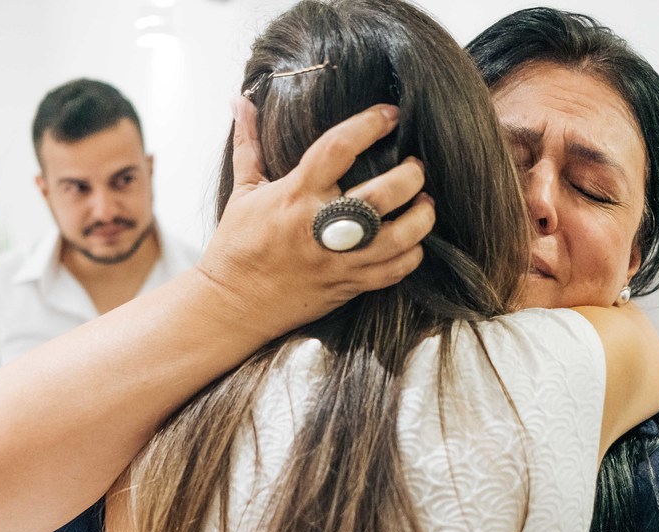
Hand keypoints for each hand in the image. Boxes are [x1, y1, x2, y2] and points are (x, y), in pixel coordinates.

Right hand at [196, 98, 434, 340]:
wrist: (233, 305)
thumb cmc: (236, 247)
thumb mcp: (241, 191)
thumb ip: (249, 143)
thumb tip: (240, 100)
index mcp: (295, 195)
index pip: (338, 148)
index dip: (369, 125)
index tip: (390, 114)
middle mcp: (320, 227)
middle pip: (380, 196)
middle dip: (409, 177)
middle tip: (415, 166)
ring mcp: (338, 260)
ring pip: (398, 239)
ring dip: (421, 218)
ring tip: (425, 202)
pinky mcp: (348, 286)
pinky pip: (393, 272)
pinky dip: (412, 255)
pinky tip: (413, 241)